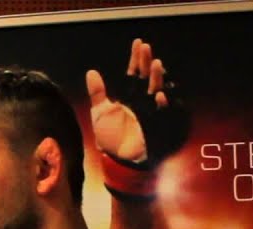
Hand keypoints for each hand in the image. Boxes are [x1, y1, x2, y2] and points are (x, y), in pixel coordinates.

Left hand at [85, 38, 188, 165]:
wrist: (116, 161)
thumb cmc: (110, 138)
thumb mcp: (100, 113)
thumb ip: (97, 93)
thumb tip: (91, 72)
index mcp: (130, 96)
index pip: (135, 73)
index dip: (136, 59)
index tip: (138, 43)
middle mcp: (142, 102)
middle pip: (147, 78)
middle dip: (147, 63)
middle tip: (147, 49)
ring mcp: (150, 114)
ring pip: (156, 92)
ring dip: (157, 79)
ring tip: (156, 64)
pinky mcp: (155, 127)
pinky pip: (161, 115)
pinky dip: (161, 105)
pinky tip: (159, 95)